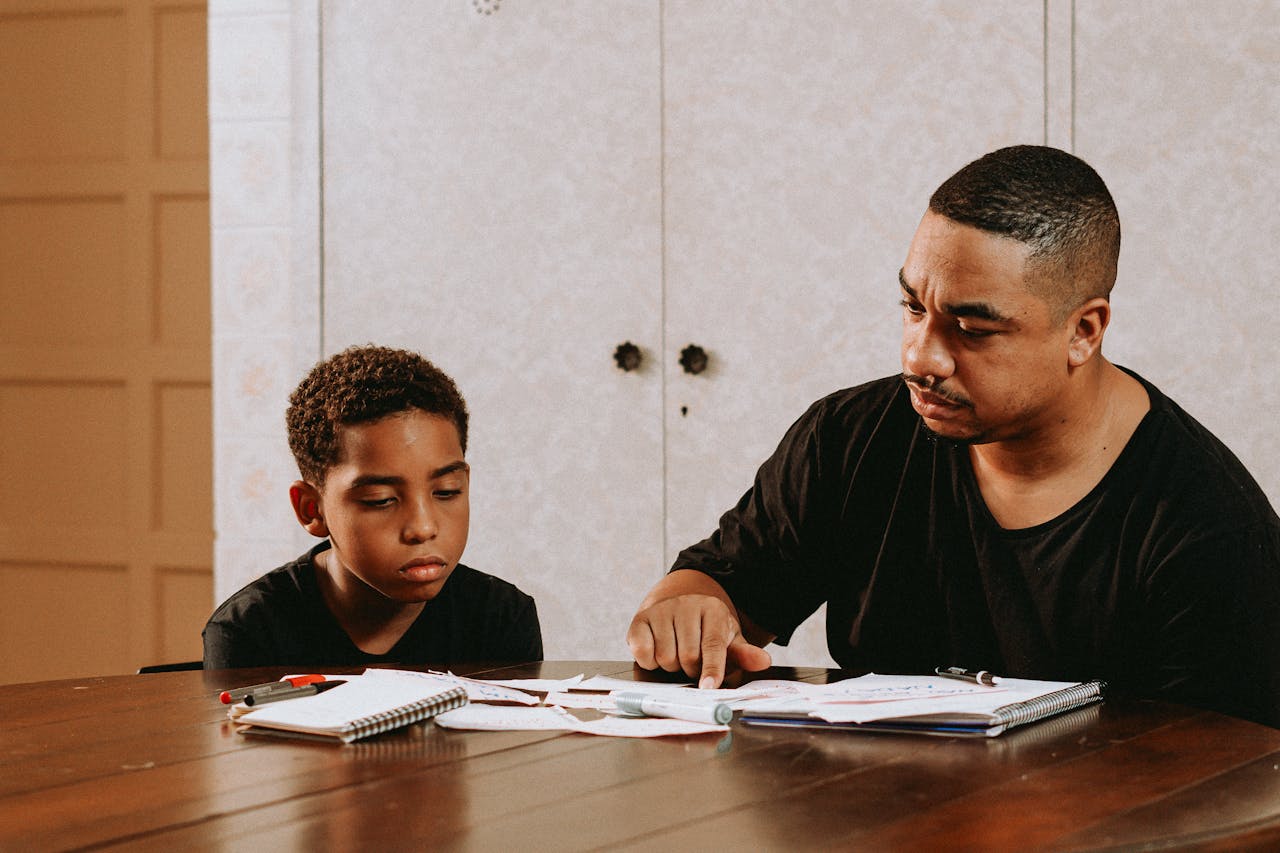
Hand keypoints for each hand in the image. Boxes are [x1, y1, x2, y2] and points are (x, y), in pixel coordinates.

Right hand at [627, 592, 771, 688]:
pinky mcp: (640, 620)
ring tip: (676, 654)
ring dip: (671, 666)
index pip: (713, 644)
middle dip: (691, 669)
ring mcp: (661, 611)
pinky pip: (643, 653)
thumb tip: (763, 661)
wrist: (678, 609)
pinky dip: (650, 661)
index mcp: (713, 610)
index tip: (709, 687)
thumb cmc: (706, 631)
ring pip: (665, 657)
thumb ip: (744, 654)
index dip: (712, 669)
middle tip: (693, 663)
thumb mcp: (729, 640)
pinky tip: (658, 651)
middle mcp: (686, 605)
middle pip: (688, 656)